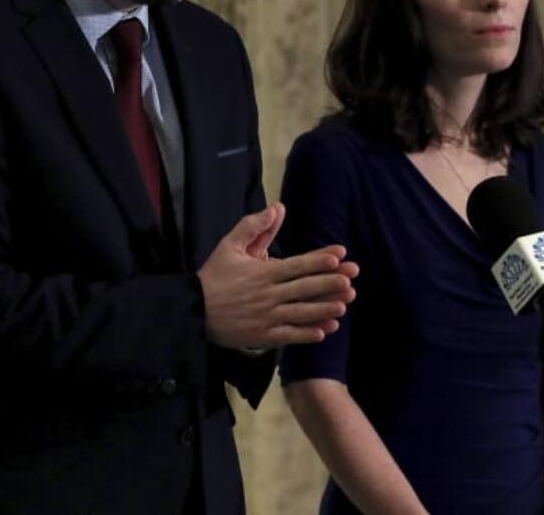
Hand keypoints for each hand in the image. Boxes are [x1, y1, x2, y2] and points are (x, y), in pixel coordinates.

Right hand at [198, 203, 357, 349]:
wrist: (192, 310)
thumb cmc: (214, 276)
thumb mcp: (229, 245)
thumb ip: (253, 226)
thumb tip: (277, 208)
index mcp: (262, 272)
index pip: (296, 265)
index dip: (318, 260)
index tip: (339, 256)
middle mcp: (267, 294)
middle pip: (303, 288)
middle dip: (329, 283)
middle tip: (351, 280)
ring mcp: (266, 317)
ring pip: (299, 313)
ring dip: (322, 309)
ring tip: (343, 305)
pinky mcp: (262, 336)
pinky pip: (288, 335)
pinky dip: (305, 334)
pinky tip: (323, 331)